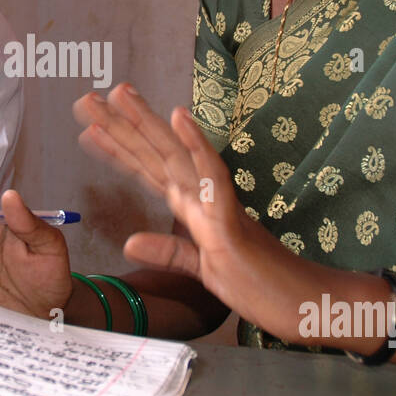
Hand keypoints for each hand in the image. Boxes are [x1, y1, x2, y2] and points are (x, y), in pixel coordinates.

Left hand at [73, 84, 303, 333]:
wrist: (306, 303)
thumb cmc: (260, 286)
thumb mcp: (202, 272)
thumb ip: (168, 252)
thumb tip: (129, 242)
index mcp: (194, 210)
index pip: (149, 173)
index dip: (119, 150)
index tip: (89, 129)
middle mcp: (202, 199)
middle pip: (155, 155)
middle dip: (121, 126)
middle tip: (88, 97)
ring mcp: (217, 206)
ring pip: (177, 155)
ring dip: (148, 123)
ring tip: (120, 92)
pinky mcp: (230, 222)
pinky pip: (212, 178)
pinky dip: (196, 146)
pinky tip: (178, 117)